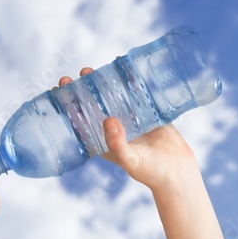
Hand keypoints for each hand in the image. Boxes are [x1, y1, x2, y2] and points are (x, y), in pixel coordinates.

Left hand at [58, 66, 198, 190]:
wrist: (177, 172)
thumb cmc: (150, 171)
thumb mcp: (130, 160)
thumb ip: (117, 143)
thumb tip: (108, 121)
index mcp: (103, 141)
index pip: (81, 120)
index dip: (69, 105)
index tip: (59, 89)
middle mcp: (114, 128)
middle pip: (95, 104)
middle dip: (86, 89)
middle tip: (81, 73)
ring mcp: (131, 119)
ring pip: (114, 96)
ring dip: (105, 82)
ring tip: (96, 69)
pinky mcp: (148, 113)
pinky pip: (137, 93)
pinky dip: (131, 80)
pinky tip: (125, 66)